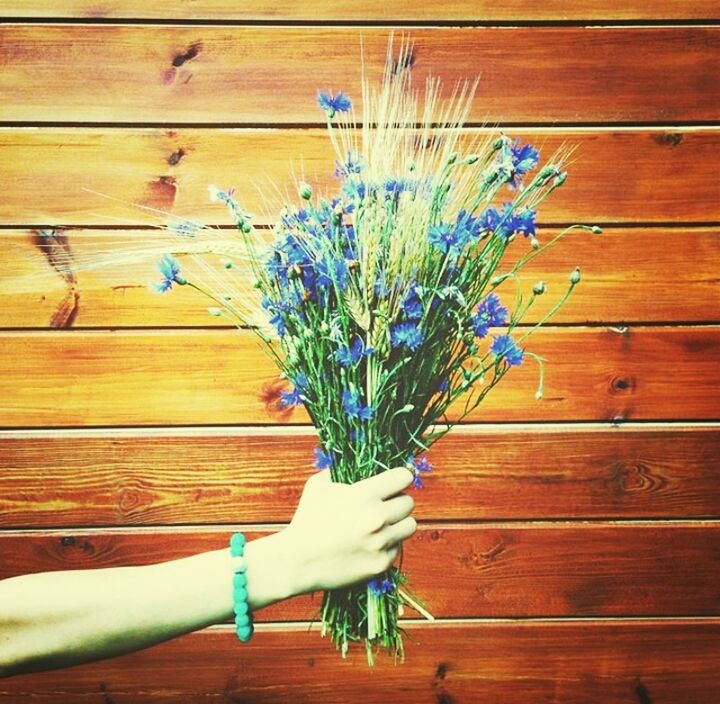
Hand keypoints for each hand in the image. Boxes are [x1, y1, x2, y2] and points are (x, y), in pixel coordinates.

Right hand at [281, 467, 416, 593]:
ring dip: (398, 523)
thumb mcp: (318, 485)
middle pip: (409, 502)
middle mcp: (378, 517)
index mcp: (365, 494)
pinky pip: (397, 547)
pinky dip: (389, 544)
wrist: (297, 561)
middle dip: (398, 501)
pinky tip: (371, 543)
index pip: (403, 477)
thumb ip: (338, 469)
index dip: (401, 477)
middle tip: (385, 505)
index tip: (397, 481)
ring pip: (410, 525)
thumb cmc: (306, 519)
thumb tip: (351, 458)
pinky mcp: (381, 563)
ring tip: (382, 524)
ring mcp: (381, 542)